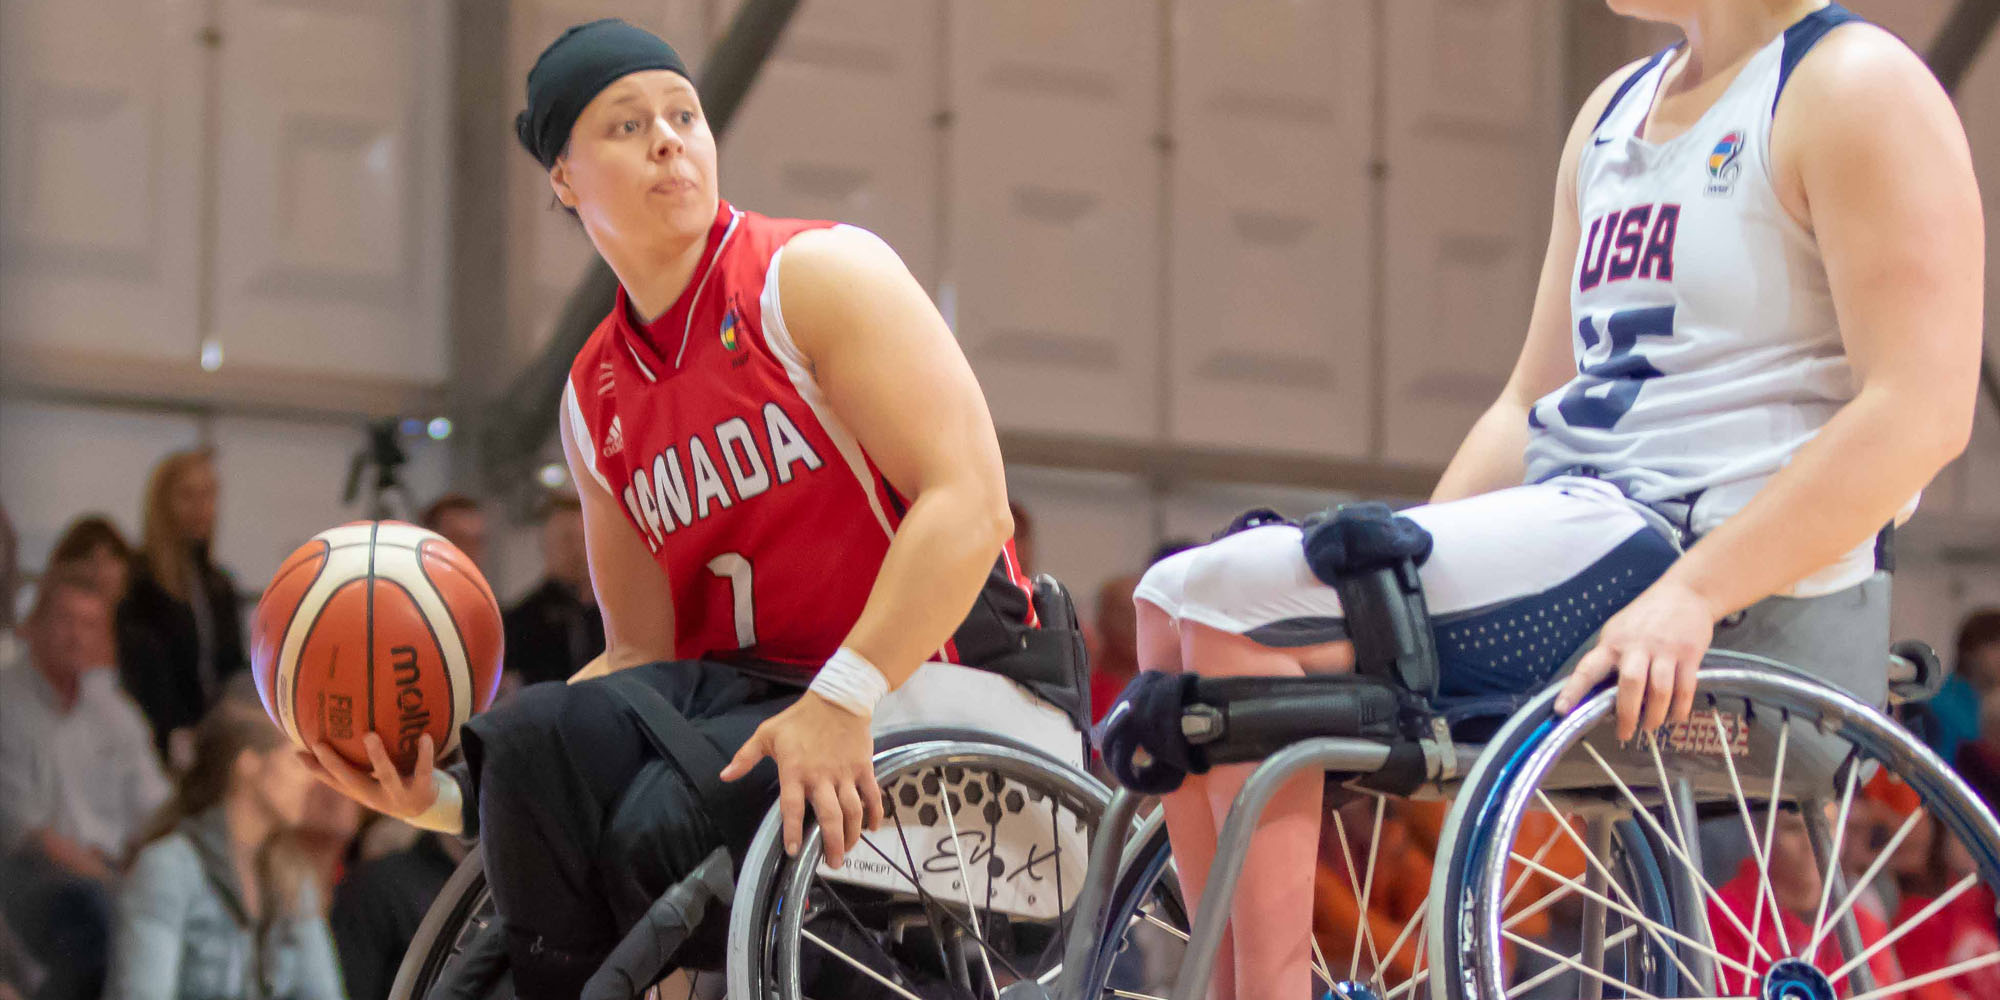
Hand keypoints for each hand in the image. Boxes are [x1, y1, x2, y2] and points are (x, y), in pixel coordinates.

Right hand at [299, 732, 438, 820]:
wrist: (430, 810)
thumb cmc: (393, 785)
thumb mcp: (372, 779)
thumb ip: (355, 763)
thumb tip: (328, 739)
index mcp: (362, 792)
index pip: (334, 781)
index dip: (316, 769)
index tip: (298, 752)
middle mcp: (377, 795)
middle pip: (351, 781)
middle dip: (334, 764)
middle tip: (319, 743)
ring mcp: (399, 794)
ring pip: (387, 776)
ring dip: (378, 757)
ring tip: (369, 735)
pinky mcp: (422, 790)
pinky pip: (423, 770)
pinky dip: (424, 754)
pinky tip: (424, 736)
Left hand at [720, 692, 883, 868]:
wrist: (838, 699)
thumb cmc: (799, 719)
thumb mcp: (766, 734)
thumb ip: (745, 757)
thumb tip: (725, 776)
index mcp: (794, 771)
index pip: (792, 807)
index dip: (793, 831)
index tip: (793, 851)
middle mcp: (821, 777)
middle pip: (829, 817)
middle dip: (832, 844)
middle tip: (833, 863)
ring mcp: (844, 774)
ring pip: (852, 811)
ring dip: (852, 834)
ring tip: (848, 850)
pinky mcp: (863, 768)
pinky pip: (872, 795)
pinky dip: (874, 813)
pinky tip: (872, 828)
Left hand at [1555, 579, 1719, 741]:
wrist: (1685, 593)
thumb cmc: (1647, 616)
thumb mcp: (1619, 630)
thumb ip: (1610, 658)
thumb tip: (1599, 694)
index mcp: (1612, 642)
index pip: (1588, 668)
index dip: (1573, 690)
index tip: (1562, 710)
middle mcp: (1637, 646)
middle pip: (1630, 684)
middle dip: (1627, 714)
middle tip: (1624, 733)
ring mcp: (1665, 650)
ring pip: (1659, 691)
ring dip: (1655, 716)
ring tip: (1650, 726)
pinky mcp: (1689, 654)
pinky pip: (1684, 689)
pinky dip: (1679, 709)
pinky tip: (1674, 716)